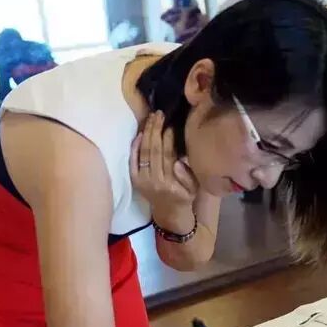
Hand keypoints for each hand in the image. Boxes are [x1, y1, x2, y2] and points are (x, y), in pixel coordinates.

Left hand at [130, 111, 197, 228]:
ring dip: (146, 133)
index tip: (170, 124)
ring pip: (143, 152)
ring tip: (151, 118)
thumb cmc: (185, 196)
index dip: (168, 138)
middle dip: (156, 129)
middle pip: (153, 150)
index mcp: (170, 182)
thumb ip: (188, 175)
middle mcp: (154, 181)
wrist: (169, 212)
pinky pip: (132, 161)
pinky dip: (135, 146)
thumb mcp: (194, 188)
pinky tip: (140, 133)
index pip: (168, 155)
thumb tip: (178, 161)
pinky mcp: (134, 180)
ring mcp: (142, 180)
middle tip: (159, 114)